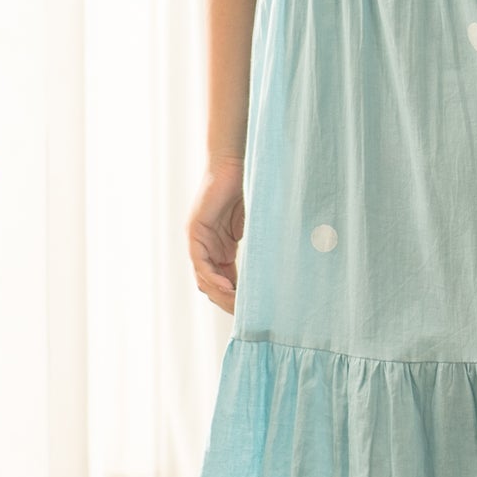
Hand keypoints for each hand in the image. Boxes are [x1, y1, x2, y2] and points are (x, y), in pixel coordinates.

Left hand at [186, 158, 245, 312]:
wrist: (238, 162)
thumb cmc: (252, 188)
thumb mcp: (257, 227)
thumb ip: (258, 248)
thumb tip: (280, 271)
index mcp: (220, 247)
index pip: (224, 280)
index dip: (237, 296)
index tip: (254, 308)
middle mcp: (206, 246)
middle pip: (212, 284)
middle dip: (228, 301)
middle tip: (247, 314)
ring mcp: (199, 239)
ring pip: (204, 278)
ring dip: (221, 294)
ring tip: (239, 305)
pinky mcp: (195, 231)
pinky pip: (201, 263)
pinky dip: (214, 278)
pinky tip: (229, 288)